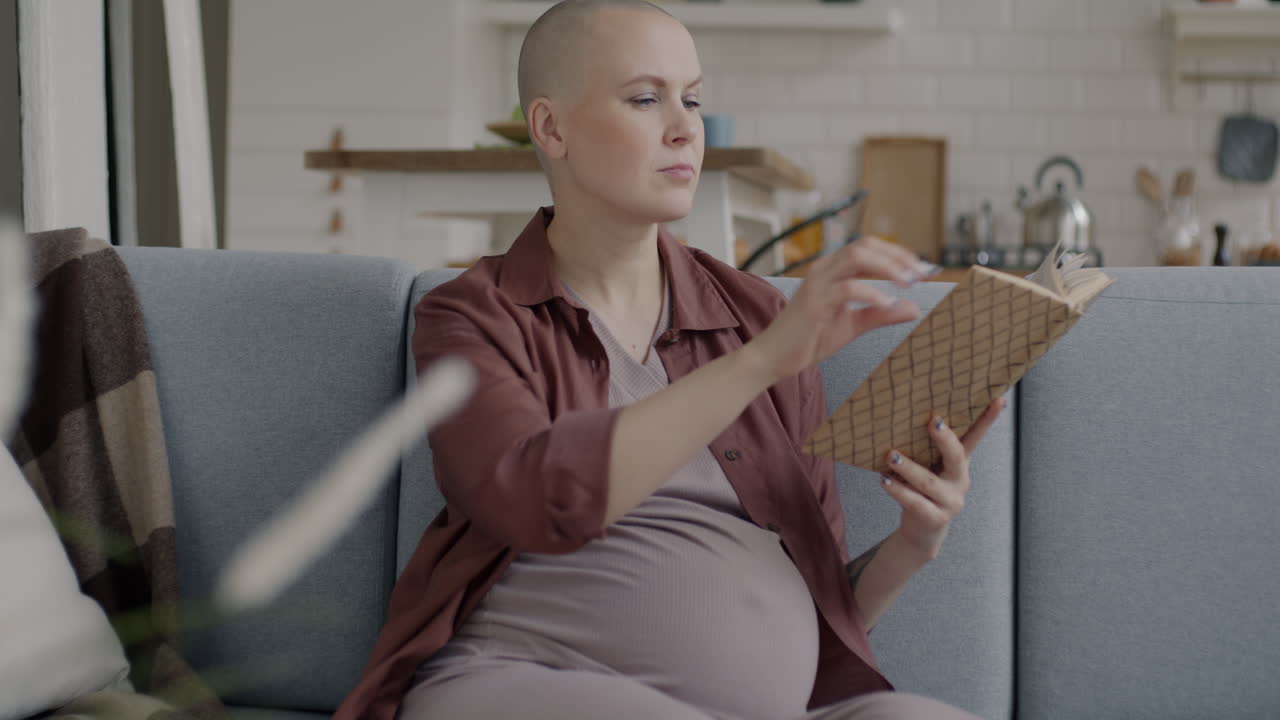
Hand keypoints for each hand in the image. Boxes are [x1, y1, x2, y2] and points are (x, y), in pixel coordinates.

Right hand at [745, 236, 935, 383]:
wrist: (775, 358)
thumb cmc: (809, 339)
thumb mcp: (853, 325)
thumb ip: (881, 315)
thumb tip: (915, 309)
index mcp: (833, 270)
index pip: (869, 248)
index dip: (898, 254)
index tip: (924, 269)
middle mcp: (825, 269)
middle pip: (865, 245)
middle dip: (898, 257)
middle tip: (923, 274)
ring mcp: (818, 282)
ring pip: (857, 257)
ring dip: (888, 267)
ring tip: (908, 283)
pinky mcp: (814, 301)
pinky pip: (848, 287)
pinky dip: (871, 293)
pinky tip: (886, 304)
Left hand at [880, 397, 1006, 560]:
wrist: (921, 531)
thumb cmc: (921, 490)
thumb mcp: (928, 467)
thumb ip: (922, 448)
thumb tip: (901, 415)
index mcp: (959, 463)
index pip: (975, 437)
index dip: (988, 419)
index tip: (999, 399)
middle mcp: (960, 480)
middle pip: (957, 456)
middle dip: (945, 438)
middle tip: (931, 421)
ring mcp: (950, 501)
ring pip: (929, 481)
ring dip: (909, 467)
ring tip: (891, 455)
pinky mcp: (935, 518)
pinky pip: (915, 502)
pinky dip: (898, 490)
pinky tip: (884, 480)